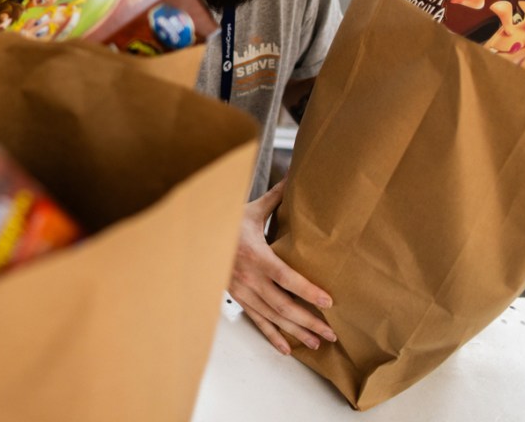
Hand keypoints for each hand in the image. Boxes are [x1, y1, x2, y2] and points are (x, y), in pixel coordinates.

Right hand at [228, 180, 336, 355]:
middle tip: (330, 333)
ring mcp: (242, 291)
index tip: (327, 302)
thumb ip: (275, 197)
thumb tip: (294, 175)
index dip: (306, 291)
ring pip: (272, 317)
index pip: (285, 277)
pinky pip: (257, 321)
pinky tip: (287, 349)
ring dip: (295, 331)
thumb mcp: (250, 210)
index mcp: (255, 255)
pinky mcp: (237, 298)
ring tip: (317, 343)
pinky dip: (272, 336)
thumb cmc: (224, 223)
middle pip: (282, 304)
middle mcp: (249, 278)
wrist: (194, 238)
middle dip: (307, 320)